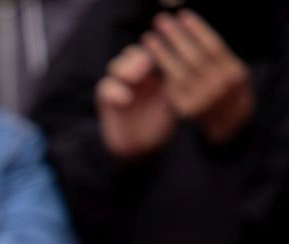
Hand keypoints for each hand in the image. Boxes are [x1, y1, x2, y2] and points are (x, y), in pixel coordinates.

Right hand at [96, 44, 176, 158]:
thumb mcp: (172, 102)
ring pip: (116, 66)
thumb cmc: (160, 124)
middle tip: (146, 66)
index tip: (163, 54)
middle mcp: (135, 76)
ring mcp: (119, 86)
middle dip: (137, 57)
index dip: (155, 49)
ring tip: (133, 78)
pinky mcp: (106, 99)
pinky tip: (125, 99)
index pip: (152, 52)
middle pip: (131, 54)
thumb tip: (183, 65)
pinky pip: (105, 87)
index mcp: (153, 72)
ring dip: (124, 68)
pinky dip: (114, 90)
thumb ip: (173, 85)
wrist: (140, 148)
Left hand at [143, 11, 253, 144]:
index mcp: (233, 71)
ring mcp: (202, 99)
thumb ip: (216, 53)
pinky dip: (161, 71)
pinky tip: (150, 58)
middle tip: (160, 20)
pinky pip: (170, 86)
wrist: (231, 120)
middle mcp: (219, 85)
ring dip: (160, 53)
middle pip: (193, 56)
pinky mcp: (186, 110)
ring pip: (178, 71)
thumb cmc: (228, 87)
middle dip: (175, 36)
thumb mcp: (231, 68)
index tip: (182, 14)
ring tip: (148, 38)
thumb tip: (190, 27)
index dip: (197, 28)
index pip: (213, 45)